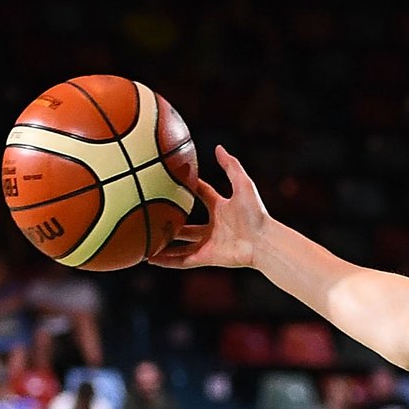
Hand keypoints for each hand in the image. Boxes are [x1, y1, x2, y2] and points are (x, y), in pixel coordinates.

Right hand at [150, 146, 272, 271]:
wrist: (264, 241)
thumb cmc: (257, 214)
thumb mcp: (243, 184)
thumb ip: (230, 166)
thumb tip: (218, 147)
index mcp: (222, 208)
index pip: (203, 194)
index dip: (191, 186)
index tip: (173, 179)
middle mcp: (214, 226)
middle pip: (188, 224)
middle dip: (172, 220)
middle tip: (152, 212)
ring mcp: (210, 244)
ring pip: (182, 245)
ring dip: (164, 244)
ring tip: (144, 240)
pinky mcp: (207, 258)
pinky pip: (183, 260)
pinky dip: (167, 261)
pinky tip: (150, 258)